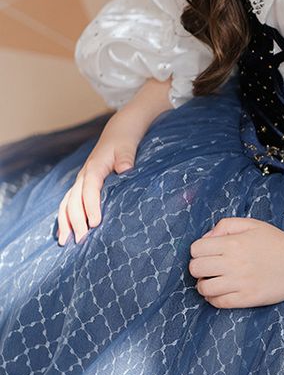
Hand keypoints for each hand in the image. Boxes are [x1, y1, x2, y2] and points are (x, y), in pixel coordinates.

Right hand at [57, 111, 144, 245]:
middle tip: (81, 240)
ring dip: (65, 222)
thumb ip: (126, 158)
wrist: (118, 131)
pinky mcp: (81, 186)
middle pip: (73, 199)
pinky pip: (69, 203)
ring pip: (67, 202)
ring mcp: (80, 181)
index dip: (91, 206)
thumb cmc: (125, 140)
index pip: (90, 189)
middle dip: (75, 220)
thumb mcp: (128, 146)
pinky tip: (64, 233)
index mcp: (95, 167)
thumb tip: (125, 170)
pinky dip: (65, 218)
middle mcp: (83, 175)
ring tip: (65, 242)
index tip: (95, 223)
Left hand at [189, 217, 283, 307]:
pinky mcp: (248, 298)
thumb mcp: (252, 224)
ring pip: (204, 288)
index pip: (196, 249)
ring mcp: (241, 282)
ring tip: (213, 282)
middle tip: (208, 269)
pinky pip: (219, 303)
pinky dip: (213, 299)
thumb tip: (207, 238)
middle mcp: (234, 263)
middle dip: (198, 268)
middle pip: (196, 269)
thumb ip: (226, 225)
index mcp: (234, 243)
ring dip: (204, 285)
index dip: (198, 251)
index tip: (207, 254)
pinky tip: (220, 293)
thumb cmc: (277, 242)